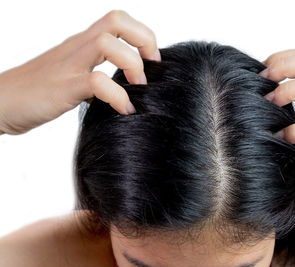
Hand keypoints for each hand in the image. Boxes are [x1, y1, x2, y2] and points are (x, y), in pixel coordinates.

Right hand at [0, 9, 160, 134]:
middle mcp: (77, 48)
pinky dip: (118, 96)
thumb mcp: (71, 79)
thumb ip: (95, 80)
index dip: (142, 35)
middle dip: (144, 40)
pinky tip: (123, 110)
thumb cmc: (35, 93)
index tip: (150, 61)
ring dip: (132, 65)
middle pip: (117, 20)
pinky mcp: (62, 87)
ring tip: (137, 89)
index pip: (118, 21)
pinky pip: (97, 82)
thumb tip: (122, 93)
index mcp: (81, 45)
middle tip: (149, 69)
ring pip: (107, 43)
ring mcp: (69, 65)